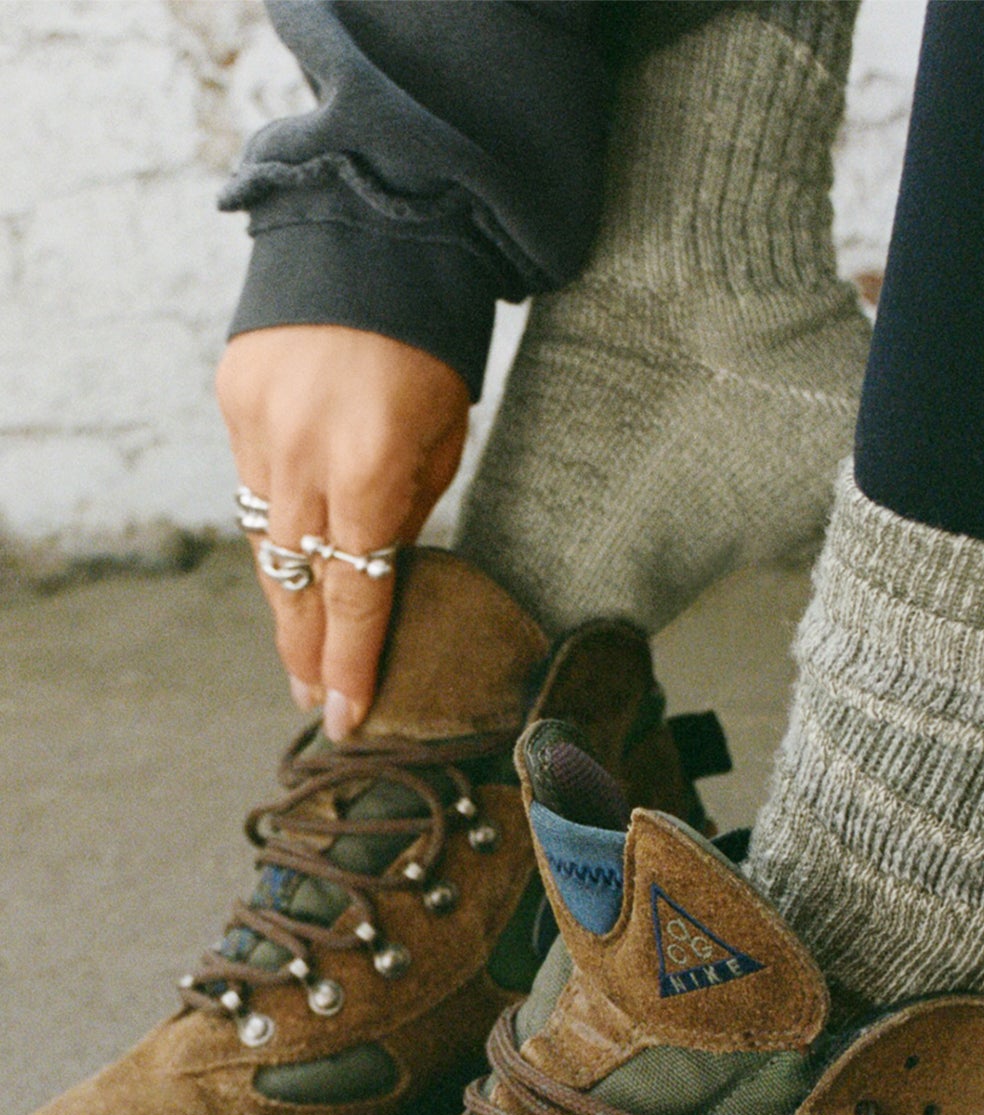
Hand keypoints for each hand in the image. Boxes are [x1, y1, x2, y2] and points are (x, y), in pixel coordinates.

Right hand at [217, 325, 469, 738]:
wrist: (373, 226)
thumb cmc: (432, 339)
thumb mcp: (445, 435)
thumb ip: (407, 509)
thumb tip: (379, 571)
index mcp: (371, 470)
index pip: (357, 595)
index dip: (351, 663)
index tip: (346, 715)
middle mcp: (303, 456)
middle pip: (296, 584)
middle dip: (306, 649)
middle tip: (314, 697)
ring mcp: (258, 426)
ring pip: (264, 538)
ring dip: (286, 594)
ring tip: (303, 642)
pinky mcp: (233, 397)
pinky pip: (252, 480)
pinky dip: (273, 517)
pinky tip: (291, 549)